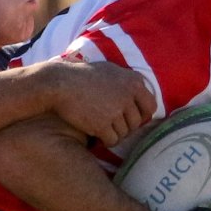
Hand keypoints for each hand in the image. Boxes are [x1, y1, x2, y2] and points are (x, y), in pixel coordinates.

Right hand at [34, 56, 155, 147]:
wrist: (60, 84)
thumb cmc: (83, 75)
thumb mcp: (110, 70)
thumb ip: (128, 81)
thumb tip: (143, 91)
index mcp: (134, 82)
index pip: (150, 106)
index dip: (142, 115)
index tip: (131, 119)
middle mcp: (128, 96)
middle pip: (136, 123)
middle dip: (125, 126)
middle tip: (112, 125)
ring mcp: (115, 111)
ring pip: (124, 133)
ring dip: (114, 134)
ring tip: (102, 128)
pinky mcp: (102, 125)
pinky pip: (112, 140)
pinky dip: (105, 140)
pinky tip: (97, 135)